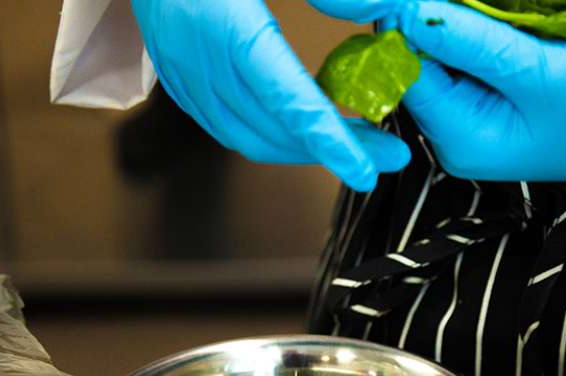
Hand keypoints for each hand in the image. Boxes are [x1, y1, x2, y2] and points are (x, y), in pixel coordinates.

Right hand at [131, 0, 409, 190]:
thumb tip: (376, 8)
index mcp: (230, 27)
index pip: (289, 101)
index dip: (330, 142)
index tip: (366, 169)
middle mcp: (203, 61)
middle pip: (276, 129)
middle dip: (334, 151)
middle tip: (386, 154)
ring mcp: (186, 76)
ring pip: (251, 138)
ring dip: (303, 150)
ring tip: (353, 146)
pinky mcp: (178, 81)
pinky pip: (228, 128)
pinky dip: (270, 137)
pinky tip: (299, 131)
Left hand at [394, 1, 565, 180]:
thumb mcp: (538, 70)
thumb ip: (472, 41)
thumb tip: (409, 12)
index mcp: (461, 141)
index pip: (409, 74)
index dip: (407, 25)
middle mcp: (460, 138)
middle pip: (423, 67)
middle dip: (435, 24)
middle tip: (469, 0)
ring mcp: (478, 122)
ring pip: (448, 61)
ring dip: (459, 26)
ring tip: (486, 7)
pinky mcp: (498, 106)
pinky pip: (473, 63)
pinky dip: (480, 35)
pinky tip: (495, 16)